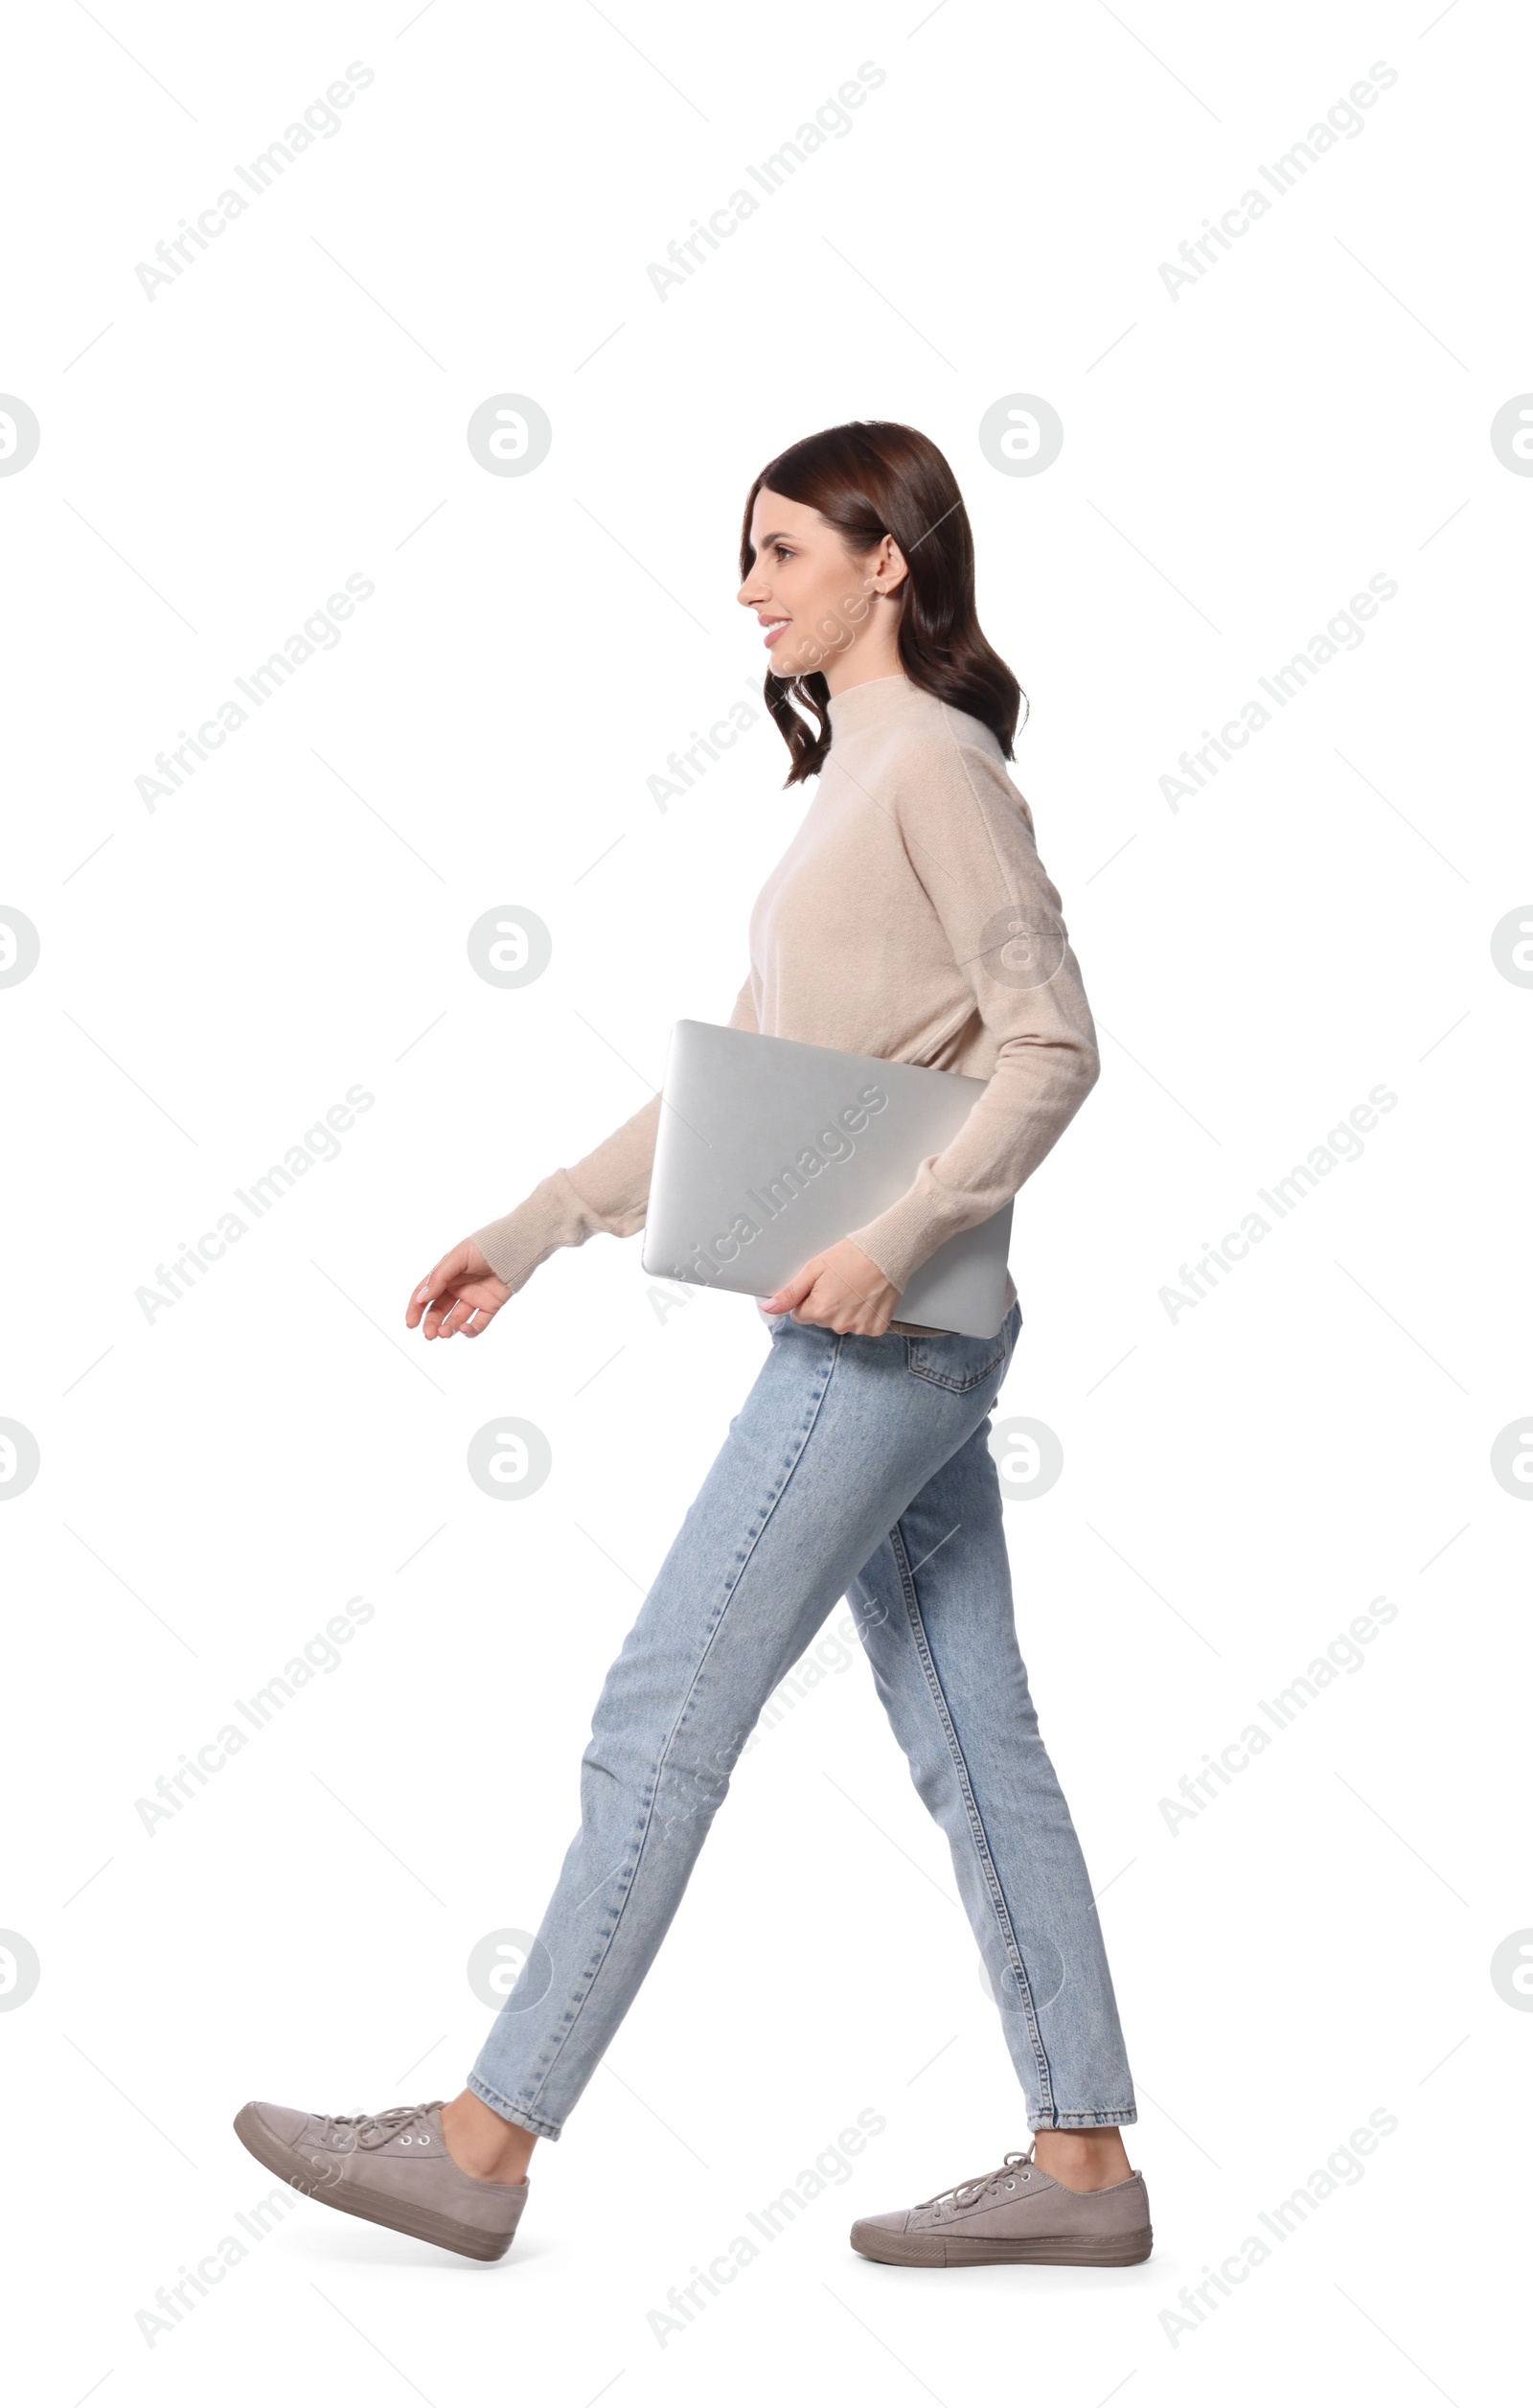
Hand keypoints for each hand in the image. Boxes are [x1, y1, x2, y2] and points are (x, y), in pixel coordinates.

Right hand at [406, 1239, 509, 1339]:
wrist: (516, 1246)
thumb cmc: (485, 1246)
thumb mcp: (457, 1258)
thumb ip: (439, 1277)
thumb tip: (421, 1297)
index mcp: (446, 1275)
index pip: (425, 1295)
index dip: (415, 1309)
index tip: (410, 1324)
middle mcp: (458, 1288)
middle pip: (439, 1311)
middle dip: (431, 1324)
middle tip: (429, 1335)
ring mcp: (474, 1298)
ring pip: (456, 1320)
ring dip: (448, 1328)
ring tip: (445, 1333)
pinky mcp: (490, 1306)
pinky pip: (478, 1323)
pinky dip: (471, 1330)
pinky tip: (465, 1329)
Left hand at [762, 1238, 900, 1335]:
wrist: (887, 1253)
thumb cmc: (851, 1256)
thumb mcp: (814, 1269)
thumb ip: (790, 1293)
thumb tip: (768, 1308)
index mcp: (819, 1310)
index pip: (800, 1314)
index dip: (808, 1298)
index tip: (822, 1284)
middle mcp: (838, 1324)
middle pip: (820, 1319)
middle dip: (826, 1304)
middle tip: (840, 1282)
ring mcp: (858, 1328)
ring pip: (840, 1323)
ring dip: (844, 1310)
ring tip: (855, 1288)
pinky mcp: (875, 1328)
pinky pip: (861, 1326)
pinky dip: (863, 1314)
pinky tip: (867, 1297)